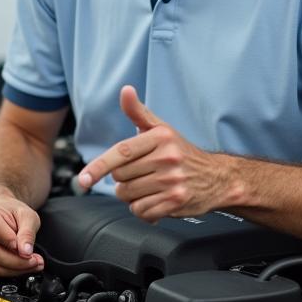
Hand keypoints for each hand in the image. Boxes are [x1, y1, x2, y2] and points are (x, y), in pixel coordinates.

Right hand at [0, 194, 43, 276]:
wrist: (4, 213)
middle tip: (36, 260)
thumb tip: (26, 251)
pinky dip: (13, 272)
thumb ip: (27, 232)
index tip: (27, 250)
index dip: (11, 243)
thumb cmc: (13, 213)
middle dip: (19, 262)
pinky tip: (26, 266)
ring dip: (17, 270)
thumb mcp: (27, 216)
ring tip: (34, 264)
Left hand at [76, 86, 233, 222]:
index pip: (121, 152)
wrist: (217, 177)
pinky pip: (142, 211)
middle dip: (123, 179)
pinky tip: (155, 200)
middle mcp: (168, 158)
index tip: (83, 178)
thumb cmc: (181, 151)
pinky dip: (143, 209)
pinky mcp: (177, 202)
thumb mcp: (161, 128)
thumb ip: (138, 112)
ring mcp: (173, 181)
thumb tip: (126, 90)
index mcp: (160, 137)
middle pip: (120, 177)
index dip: (98, 166)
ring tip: (148, 187)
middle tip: (140, 174)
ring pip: (128, 196)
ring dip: (132, 195)